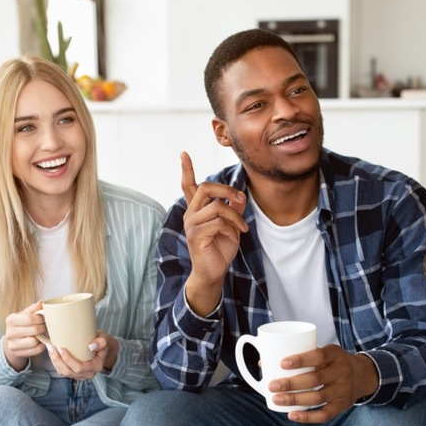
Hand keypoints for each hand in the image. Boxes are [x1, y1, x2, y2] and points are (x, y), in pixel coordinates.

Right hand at [3, 301, 47, 370]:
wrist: (13, 340)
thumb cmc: (21, 325)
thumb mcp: (24, 315)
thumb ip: (33, 309)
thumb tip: (41, 303)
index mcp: (11, 320)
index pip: (29, 318)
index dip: (40, 318)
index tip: (44, 318)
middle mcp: (10, 333)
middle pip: (34, 330)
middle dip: (43, 328)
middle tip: (45, 326)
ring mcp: (13, 344)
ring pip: (34, 341)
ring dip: (41, 337)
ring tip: (42, 334)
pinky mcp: (18, 353)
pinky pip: (36, 350)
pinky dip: (41, 346)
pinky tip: (40, 342)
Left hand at [44, 331, 117, 380]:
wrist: (102, 348)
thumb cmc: (101, 341)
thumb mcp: (105, 339)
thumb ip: (101, 342)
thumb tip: (90, 346)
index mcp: (96, 367)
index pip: (79, 367)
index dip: (68, 360)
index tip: (61, 348)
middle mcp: (88, 374)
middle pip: (69, 372)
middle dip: (57, 360)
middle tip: (51, 347)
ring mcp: (81, 375)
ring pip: (64, 372)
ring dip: (54, 361)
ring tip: (50, 348)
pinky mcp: (74, 373)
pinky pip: (62, 371)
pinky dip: (56, 363)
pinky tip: (52, 353)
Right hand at [179, 151, 247, 315]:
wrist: (213, 273)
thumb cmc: (220, 249)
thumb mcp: (231, 226)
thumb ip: (234, 209)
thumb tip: (240, 196)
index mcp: (197, 210)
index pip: (188, 186)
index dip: (186, 169)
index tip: (183, 153)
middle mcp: (191, 214)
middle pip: (207, 188)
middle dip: (228, 190)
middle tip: (242, 199)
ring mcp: (191, 224)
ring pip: (217, 206)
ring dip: (235, 216)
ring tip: (242, 228)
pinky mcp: (196, 235)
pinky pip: (218, 222)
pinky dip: (231, 228)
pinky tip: (233, 236)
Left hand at [269, 344, 378, 423]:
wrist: (362, 374)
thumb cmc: (332, 362)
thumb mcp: (322, 352)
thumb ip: (298, 356)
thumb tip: (262, 364)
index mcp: (335, 354)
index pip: (318, 356)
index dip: (300, 360)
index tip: (281, 364)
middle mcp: (342, 371)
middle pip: (315, 379)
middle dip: (291, 384)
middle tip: (272, 386)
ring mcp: (344, 390)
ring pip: (318, 397)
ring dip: (295, 400)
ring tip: (276, 400)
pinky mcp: (343, 405)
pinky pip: (325, 414)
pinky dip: (307, 417)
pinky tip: (292, 415)